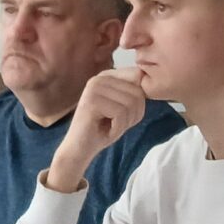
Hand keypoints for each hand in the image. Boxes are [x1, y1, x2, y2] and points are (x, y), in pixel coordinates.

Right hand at [46, 67, 146, 192]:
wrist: (80, 149)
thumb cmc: (104, 129)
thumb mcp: (125, 107)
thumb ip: (135, 92)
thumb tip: (143, 75)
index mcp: (107, 75)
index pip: (139, 77)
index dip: (139, 103)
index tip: (121, 114)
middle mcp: (99, 78)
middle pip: (137, 93)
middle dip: (132, 115)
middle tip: (115, 123)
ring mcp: (93, 88)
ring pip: (130, 103)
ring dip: (125, 122)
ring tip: (110, 126)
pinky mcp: (91, 101)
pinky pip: (120, 113)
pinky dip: (118, 128)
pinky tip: (106, 130)